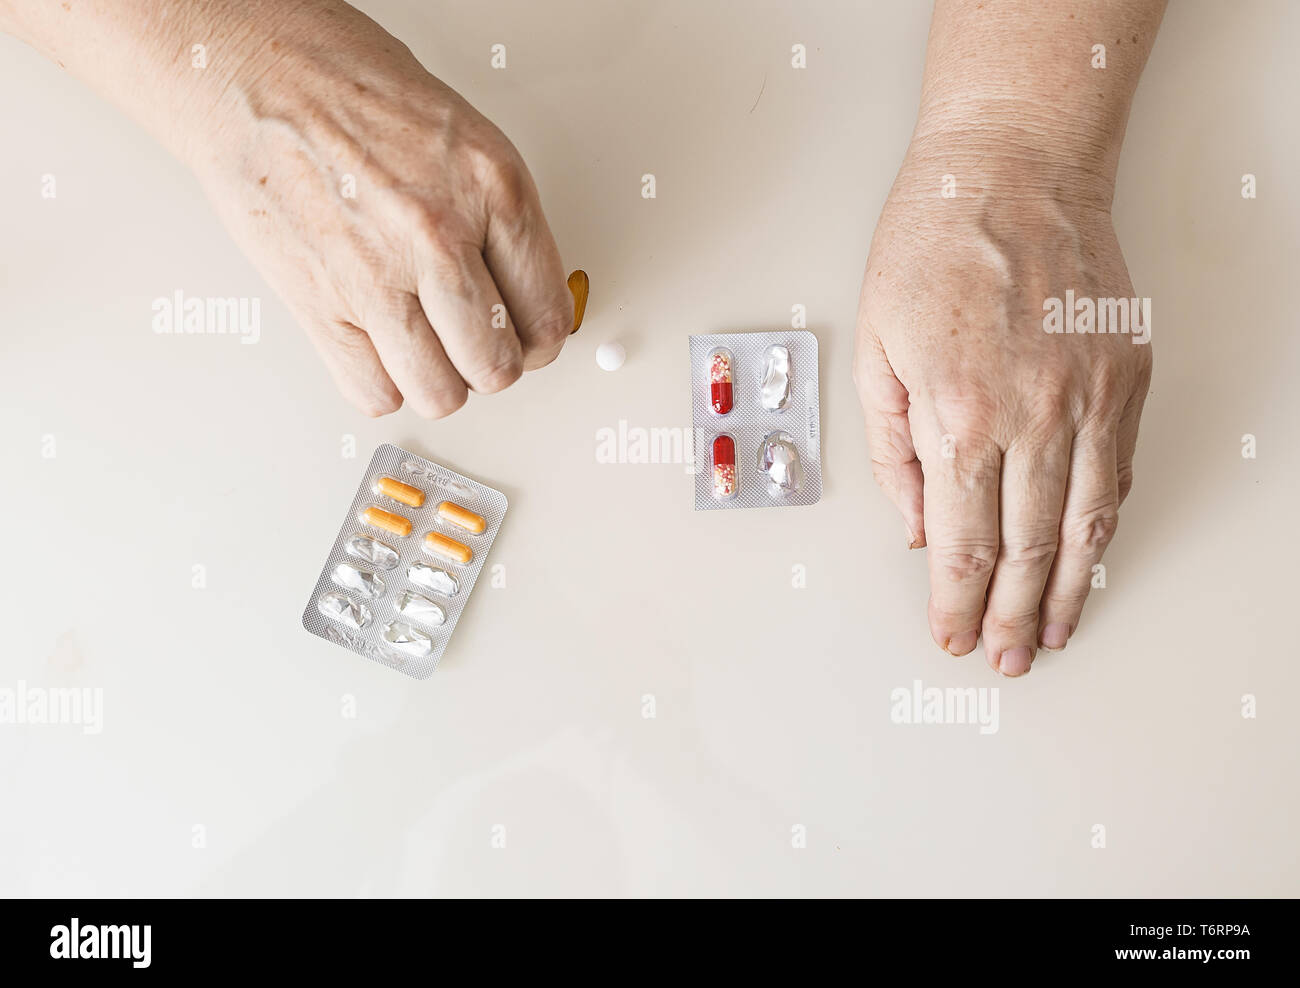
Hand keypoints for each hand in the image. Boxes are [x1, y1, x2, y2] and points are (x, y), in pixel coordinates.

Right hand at [183, 2, 572, 416]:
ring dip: (440, 380)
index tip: (524, 336)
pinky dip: (382, 382)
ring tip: (428, 348)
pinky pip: (373, 392)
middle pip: (497, 366)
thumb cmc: (350, 90)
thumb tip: (524, 294)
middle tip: (476, 342)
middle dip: (492, 362)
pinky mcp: (319, 305)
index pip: (547, 314)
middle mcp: (438, 237)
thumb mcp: (464, 138)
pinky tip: (380, 347)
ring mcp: (376, 277)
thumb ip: (501, 222)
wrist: (255, 73)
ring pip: (441, 393)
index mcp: (491, 189)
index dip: (539, 339)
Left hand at [854, 141, 1151, 675]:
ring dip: (1070, 589)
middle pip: (1026, 548)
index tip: (954, 634)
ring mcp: (1090, 395)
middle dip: (1013, 615)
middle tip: (1006, 656)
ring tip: (1056, 632)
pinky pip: (1118, 472)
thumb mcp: (876, 350)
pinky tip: (1089, 556)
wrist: (1013, 168)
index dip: (957, 602)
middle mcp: (1034, 412)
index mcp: (959, 411)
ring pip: (1085, 523)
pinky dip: (1102, 525)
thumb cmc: (932, 244)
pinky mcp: (1126, 375)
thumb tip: (917, 524)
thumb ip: (894, 450)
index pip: (962, 542)